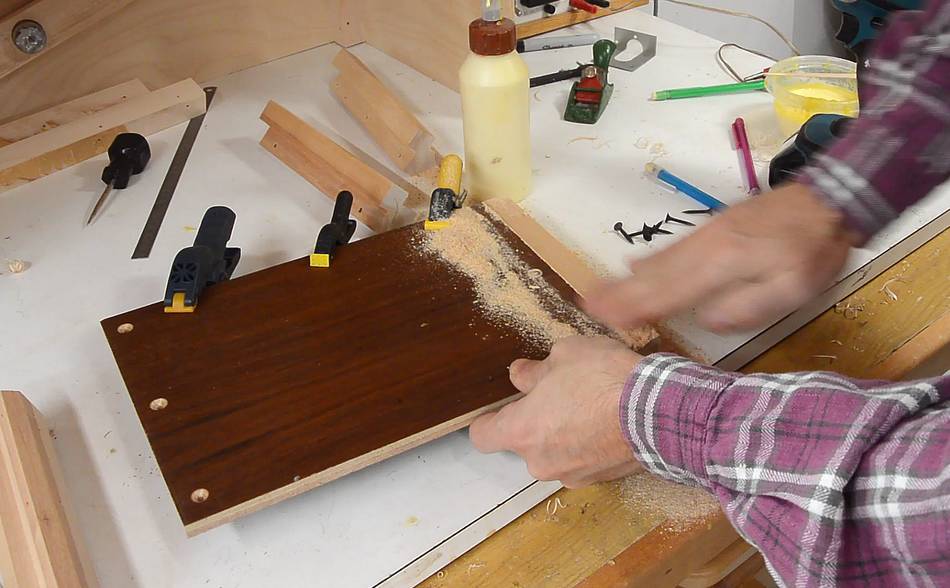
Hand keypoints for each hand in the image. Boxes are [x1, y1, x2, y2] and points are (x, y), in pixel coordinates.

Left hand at [469, 336, 642, 487]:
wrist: (657, 411)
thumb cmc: (604, 380)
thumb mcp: (564, 355)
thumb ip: (535, 370)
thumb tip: (521, 374)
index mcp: (522, 430)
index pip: (483, 437)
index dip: (487, 422)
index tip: (496, 411)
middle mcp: (540, 461)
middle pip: (524, 443)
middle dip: (537, 421)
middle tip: (558, 394)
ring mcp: (571, 474)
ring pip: (555, 453)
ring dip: (564, 434)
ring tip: (589, 405)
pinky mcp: (600, 479)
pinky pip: (583, 460)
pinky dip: (589, 445)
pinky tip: (607, 421)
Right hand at [584, 183, 855, 332]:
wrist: (827, 197)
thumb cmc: (812, 249)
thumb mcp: (793, 289)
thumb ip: (748, 306)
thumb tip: (706, 320)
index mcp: (719, 265)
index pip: (667, 292)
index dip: (634, 306)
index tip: (602, 316)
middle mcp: (703, 249)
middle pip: (653, 276)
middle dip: (618, 292)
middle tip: (585, 304)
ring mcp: (705, 236)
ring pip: (658, 261)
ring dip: (625, 279)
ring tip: (597, 289)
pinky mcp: (712, 230)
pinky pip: (670, 250)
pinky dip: (647, 261)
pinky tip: (634, 266)